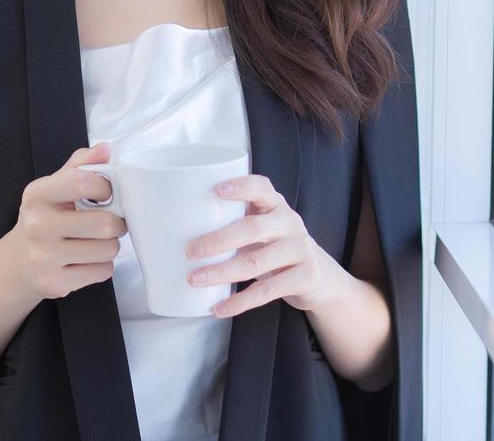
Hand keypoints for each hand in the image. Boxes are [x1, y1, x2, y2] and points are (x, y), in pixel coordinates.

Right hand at [8, 142, 128, 303]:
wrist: (18, 263)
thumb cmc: (46, 217)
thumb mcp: (55, 186)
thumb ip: (81, 165)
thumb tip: (105, 149)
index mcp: (37, 195)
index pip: (82, 183)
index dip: (106, 187)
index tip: (107, 193)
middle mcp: (37, 226)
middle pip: (104, 224)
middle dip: (116, 223)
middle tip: (109, 222)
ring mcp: (44, 258)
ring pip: (108, 249)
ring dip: (110, 245)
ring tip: (96, 242)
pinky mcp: (55, 284)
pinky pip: (103, 272)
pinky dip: (102, 266)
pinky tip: (86, 260)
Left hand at [184, 173, 352, 317]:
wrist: (317, 275)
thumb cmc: (274, 246)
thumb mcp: (262, 228)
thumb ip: (234, 222)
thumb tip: (176, 230)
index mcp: (275, 205)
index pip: (261, 188)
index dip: (241, 187)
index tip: (217, 190)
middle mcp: (290, 222)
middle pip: (253, 228)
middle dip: (218, 240)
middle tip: (189, 251)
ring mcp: (300, 249)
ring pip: (256, 262)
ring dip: (222, 272)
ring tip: (195, 279)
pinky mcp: (305, 276)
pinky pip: (267, 292)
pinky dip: (239, 302)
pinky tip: (219, 308)